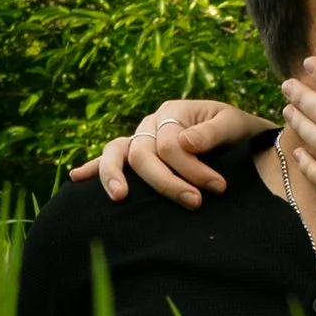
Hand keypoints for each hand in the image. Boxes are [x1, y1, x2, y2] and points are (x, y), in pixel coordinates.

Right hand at [68, 95, 269, 205]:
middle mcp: (150, 124)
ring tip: (120, 196)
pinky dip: (93, 168)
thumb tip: (184, 142)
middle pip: (143, 153)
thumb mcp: (233, 125)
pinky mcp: (136, 154)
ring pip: (116, 153)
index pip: (169, 144)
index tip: (217, 187)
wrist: (240, 137)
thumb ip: (212, 132)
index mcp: (172, 111)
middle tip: (195, 203)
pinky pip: (111, 159)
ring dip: (114, 175)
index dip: (191, 168)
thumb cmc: (237, 131)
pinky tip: (76, 178)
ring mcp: (139, 138)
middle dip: (166, 182)